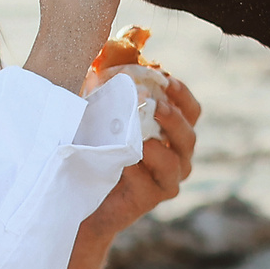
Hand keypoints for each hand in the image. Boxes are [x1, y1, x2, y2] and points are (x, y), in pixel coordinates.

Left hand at [82, 75, 202, 242]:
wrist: (78, 192)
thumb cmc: (92, 147)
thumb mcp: (101, 114)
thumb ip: (108, 94)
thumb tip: (96, 70)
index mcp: (172, 132)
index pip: (190, 110)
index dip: (182, 94)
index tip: (164, 79)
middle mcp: (177, 156)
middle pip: (188, 135)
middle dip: (173, 118)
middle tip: (155, 105)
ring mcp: (168, 179)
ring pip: (174, 162)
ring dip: (157, 147)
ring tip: (139, 137)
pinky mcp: (152, 198)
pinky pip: (151, 183)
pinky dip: (138, 170)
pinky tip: (123, 162)